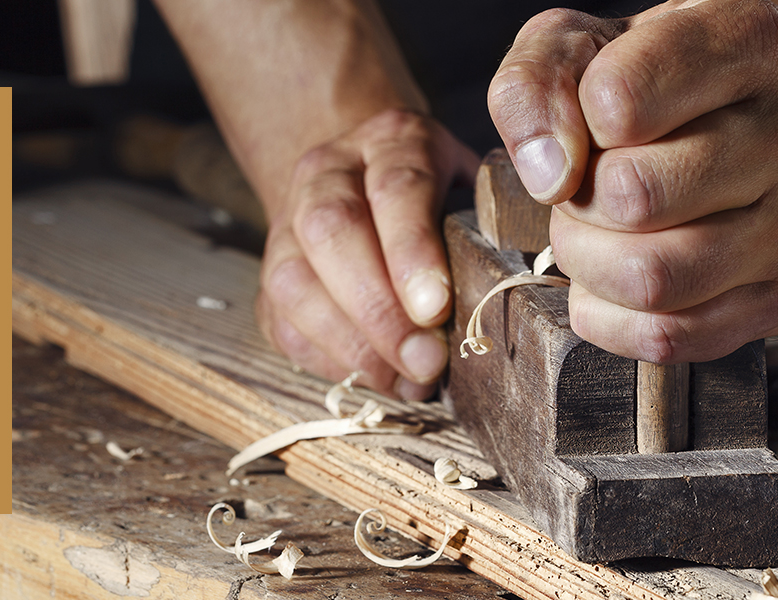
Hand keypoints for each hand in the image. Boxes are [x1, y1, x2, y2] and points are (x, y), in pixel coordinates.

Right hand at [256, 109, 478, 399]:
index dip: (412, 250)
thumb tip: (508, 294)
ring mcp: (288, 221)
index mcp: (391, 142)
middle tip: (425, 360)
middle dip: (378, 307)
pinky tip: (377, 376)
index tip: (436, 308)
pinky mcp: (270, 272)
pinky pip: (282, 321)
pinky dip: (329, 358)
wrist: (367, 180)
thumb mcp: (474, 189)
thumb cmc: (441, 199)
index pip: (395, 188)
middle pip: (331, 230)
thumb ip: (490, 227)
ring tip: (406, 378)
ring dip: (352, 342)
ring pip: (294, 281)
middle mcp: (328, 172)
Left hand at [488, 0, 777, 363]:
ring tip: (599, 231)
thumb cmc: (643, 78)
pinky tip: (613, 278)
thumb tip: (551, 175)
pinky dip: (612, 318)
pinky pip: (671, 338)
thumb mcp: (573, 47)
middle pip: (633, 198)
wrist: (728, 112)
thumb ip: (534, 87)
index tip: (593, 119)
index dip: (576, 120)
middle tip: (588, 186)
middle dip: (578, 201)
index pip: (615, 102)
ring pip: (652, 278)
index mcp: (755, 41)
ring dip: (591, 262)